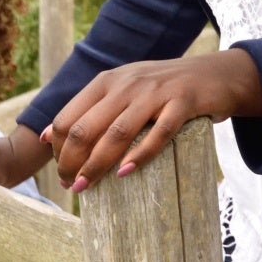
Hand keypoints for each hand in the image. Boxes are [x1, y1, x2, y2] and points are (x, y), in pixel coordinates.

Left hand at [43, 48, 261, 189]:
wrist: (215, 74)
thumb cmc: (163, 88)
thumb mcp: (122, 89)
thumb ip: (87, 109)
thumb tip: (47, 136)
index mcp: (108, 81)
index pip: (69, 118)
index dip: (59, 150)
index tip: (62, 173)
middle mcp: (127, 84)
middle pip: (86, 128)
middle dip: (72, 162)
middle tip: (72, 186)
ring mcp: (156, 92)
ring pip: (117, 133)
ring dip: (97, 165)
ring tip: (87, 187)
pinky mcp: (183, 103)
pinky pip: (159, 133)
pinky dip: (139, 155)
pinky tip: (125, 174)